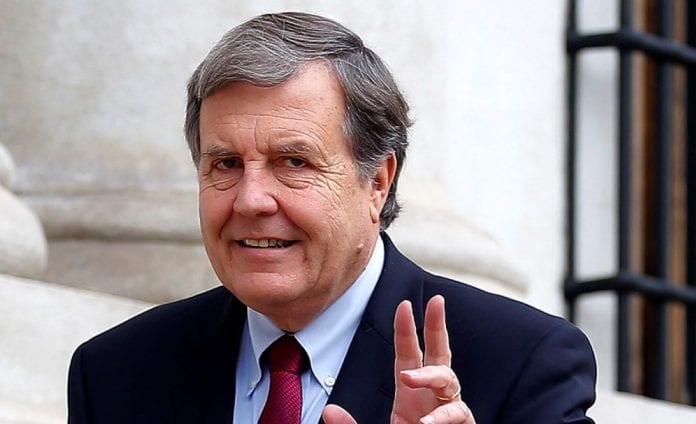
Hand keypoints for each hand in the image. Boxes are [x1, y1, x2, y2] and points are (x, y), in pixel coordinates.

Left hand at [323, 295, 474, 423]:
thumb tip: (329, 411)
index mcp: (409, 398)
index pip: (409, 355)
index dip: (407, 330)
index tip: (404, 304)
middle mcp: (431, 400)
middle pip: (439, 355)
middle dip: (439, 327)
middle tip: (438, 301)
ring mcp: (447, 414)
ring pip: (450, 380)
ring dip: (431, 376)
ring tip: (410, 379)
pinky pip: (459, 415)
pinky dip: (443, 418)